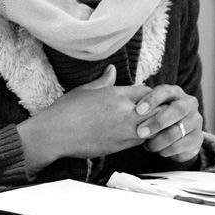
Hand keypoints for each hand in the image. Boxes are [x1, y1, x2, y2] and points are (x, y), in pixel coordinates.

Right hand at [18, 65, 150, 171]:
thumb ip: (104, 81)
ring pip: (155, 127)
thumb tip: (112, 69)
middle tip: (154, 113)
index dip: (149, 95)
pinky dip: (144, 137)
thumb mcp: (85, 90)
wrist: (56, 134)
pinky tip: (135, 135)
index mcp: (117, 94)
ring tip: (147, 125)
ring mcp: (126, 129)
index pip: (148, 91)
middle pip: (158, 109)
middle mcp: (126, 111)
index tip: (145, 99)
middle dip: (158, 110)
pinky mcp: (123, 144)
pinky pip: (143, 140)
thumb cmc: (66, 110)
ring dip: (153, 125)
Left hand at [133, 84, 203, 161]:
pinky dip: (169, 149)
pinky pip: (184, 144)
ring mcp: (195, 121)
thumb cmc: (151, 118)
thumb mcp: (142, 106)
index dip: (152, 99)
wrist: (173, 138)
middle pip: (178, 109)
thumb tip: (110, 71)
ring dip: (161, 139)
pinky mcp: (198, 138)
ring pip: (180, 129)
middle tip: (141, 132)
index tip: (137, 110)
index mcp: (174, 92)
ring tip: (147, 145)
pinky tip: (159, 150)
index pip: (165, 91)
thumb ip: (130, 95)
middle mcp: (188, 104)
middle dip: (158, 121)